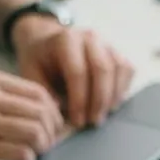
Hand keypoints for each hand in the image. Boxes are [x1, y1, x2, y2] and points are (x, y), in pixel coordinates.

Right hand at [0, 69, 63, 159]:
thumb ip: (0, 95)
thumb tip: (40, 108)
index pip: (39, 93)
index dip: (54, 112)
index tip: (54, 124)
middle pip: (42, 113)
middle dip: (52, 131)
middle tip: (48, 142)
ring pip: (36, 133)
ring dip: (42, 146)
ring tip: (34, 151)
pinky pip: (20, 153)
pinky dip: (27, 159)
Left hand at [13, 18, 134, 128]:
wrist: (48, 42)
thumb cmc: (40, 61)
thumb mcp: (32, 74)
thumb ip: (44, 93)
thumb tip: (61, 114)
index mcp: (65, 39)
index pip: (77, 72)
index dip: (79, 100)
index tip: (77, 121)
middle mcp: (89, 37)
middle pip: (102, 69)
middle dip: (99, 100)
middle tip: (93, 122)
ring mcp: (106, 42)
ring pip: (118, 70)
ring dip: (113, 97)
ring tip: (102, 115)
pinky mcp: (117, 51)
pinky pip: (128, 70)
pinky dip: (123, 89)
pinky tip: (110, 104)